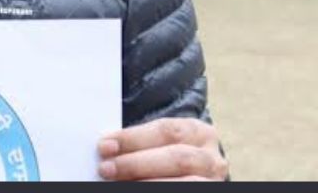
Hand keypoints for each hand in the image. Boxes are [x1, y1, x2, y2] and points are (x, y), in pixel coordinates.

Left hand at [96, 118, 226, 181]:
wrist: (189, 175)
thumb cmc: (166, 157)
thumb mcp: (159, 144)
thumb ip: (140, 144)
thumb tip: (106, 149)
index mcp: (199, 132)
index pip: (166, 130)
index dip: (134, 138)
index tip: (106, 145)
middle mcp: (211, 158)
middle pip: (176, 157)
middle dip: (137, 163)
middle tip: (106, 168)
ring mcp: (212, 182)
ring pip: (185, 183)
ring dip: (147, 183)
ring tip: (119, 184)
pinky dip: (156, 192)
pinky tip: (136, 191)